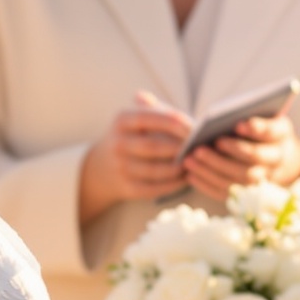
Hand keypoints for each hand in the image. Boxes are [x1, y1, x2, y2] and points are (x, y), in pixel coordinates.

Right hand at [78, 92, 192, 220]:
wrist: (100, 168)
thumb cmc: (131, 137)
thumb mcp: (136, 119)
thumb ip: (161, 111)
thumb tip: (192, 118)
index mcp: (122, 120)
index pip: (152, 117)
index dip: (176, 123)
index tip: (196, 127)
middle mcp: (118, 143)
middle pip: (154, 146)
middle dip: (179, 148)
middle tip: (199, 148)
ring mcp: (120, 167)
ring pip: (156, 170)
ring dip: (179, 168)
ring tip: (194, 164)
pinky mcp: (126, 188)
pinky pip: (154, 188)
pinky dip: (173, 185)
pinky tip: (186, 178)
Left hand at [182, 113, 299, 199]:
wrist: (276, 156)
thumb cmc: (260, 129)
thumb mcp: (259, 116)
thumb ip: (242, 115)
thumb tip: (206, 117)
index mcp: (280, 135)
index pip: (271, 132)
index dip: (256, 129)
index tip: (237, 124)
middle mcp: (275, 160)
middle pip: (253, 160)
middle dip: (226, 155)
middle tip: (200, 147)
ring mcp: (263, 179)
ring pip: (239, 180)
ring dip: (212, 171)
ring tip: (189, 160)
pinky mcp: (249, 193)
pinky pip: (229, 193)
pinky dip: (208, 185)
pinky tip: (190, 175)